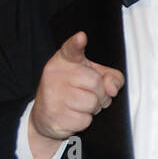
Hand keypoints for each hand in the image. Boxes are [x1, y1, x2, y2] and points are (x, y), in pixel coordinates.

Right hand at [28, 32, 123, 158]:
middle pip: (96, 83)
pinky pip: (85, 120)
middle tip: (89, 94)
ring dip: (93, 108)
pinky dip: (84, 120)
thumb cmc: (72, 91)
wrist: (45, 116)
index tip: (81, 38)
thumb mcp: (93, 77)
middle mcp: (56, 74)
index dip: (77, 43)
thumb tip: (112, 89)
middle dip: (100, 93)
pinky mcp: (55, 115)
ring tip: (81, 105)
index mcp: (65, 60)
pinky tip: (73, 115)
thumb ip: (111, 77)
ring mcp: (53, 95)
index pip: (71, 49)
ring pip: (93, 102)